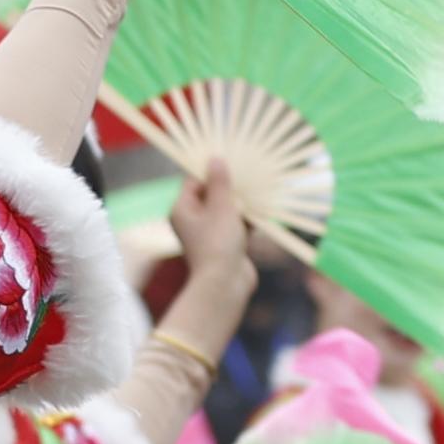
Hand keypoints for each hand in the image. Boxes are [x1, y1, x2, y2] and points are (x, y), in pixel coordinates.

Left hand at [166, 158, 251, 289]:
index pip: (193, 180)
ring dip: (241, 201)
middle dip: (230, 185)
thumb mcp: (221, 206)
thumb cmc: (218, 242)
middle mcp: (192, 220)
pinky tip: (261, 211)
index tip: (229, 160)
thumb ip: (219, 183)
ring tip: (258, 189)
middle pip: (211, 193)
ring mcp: (208, 233)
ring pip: (226, 208)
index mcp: (182, 209)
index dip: (210, 169)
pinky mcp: (224, 243)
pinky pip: (236, 224)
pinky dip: (247, 218)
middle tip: (247, 172)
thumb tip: (215, 159)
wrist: (225, 284)